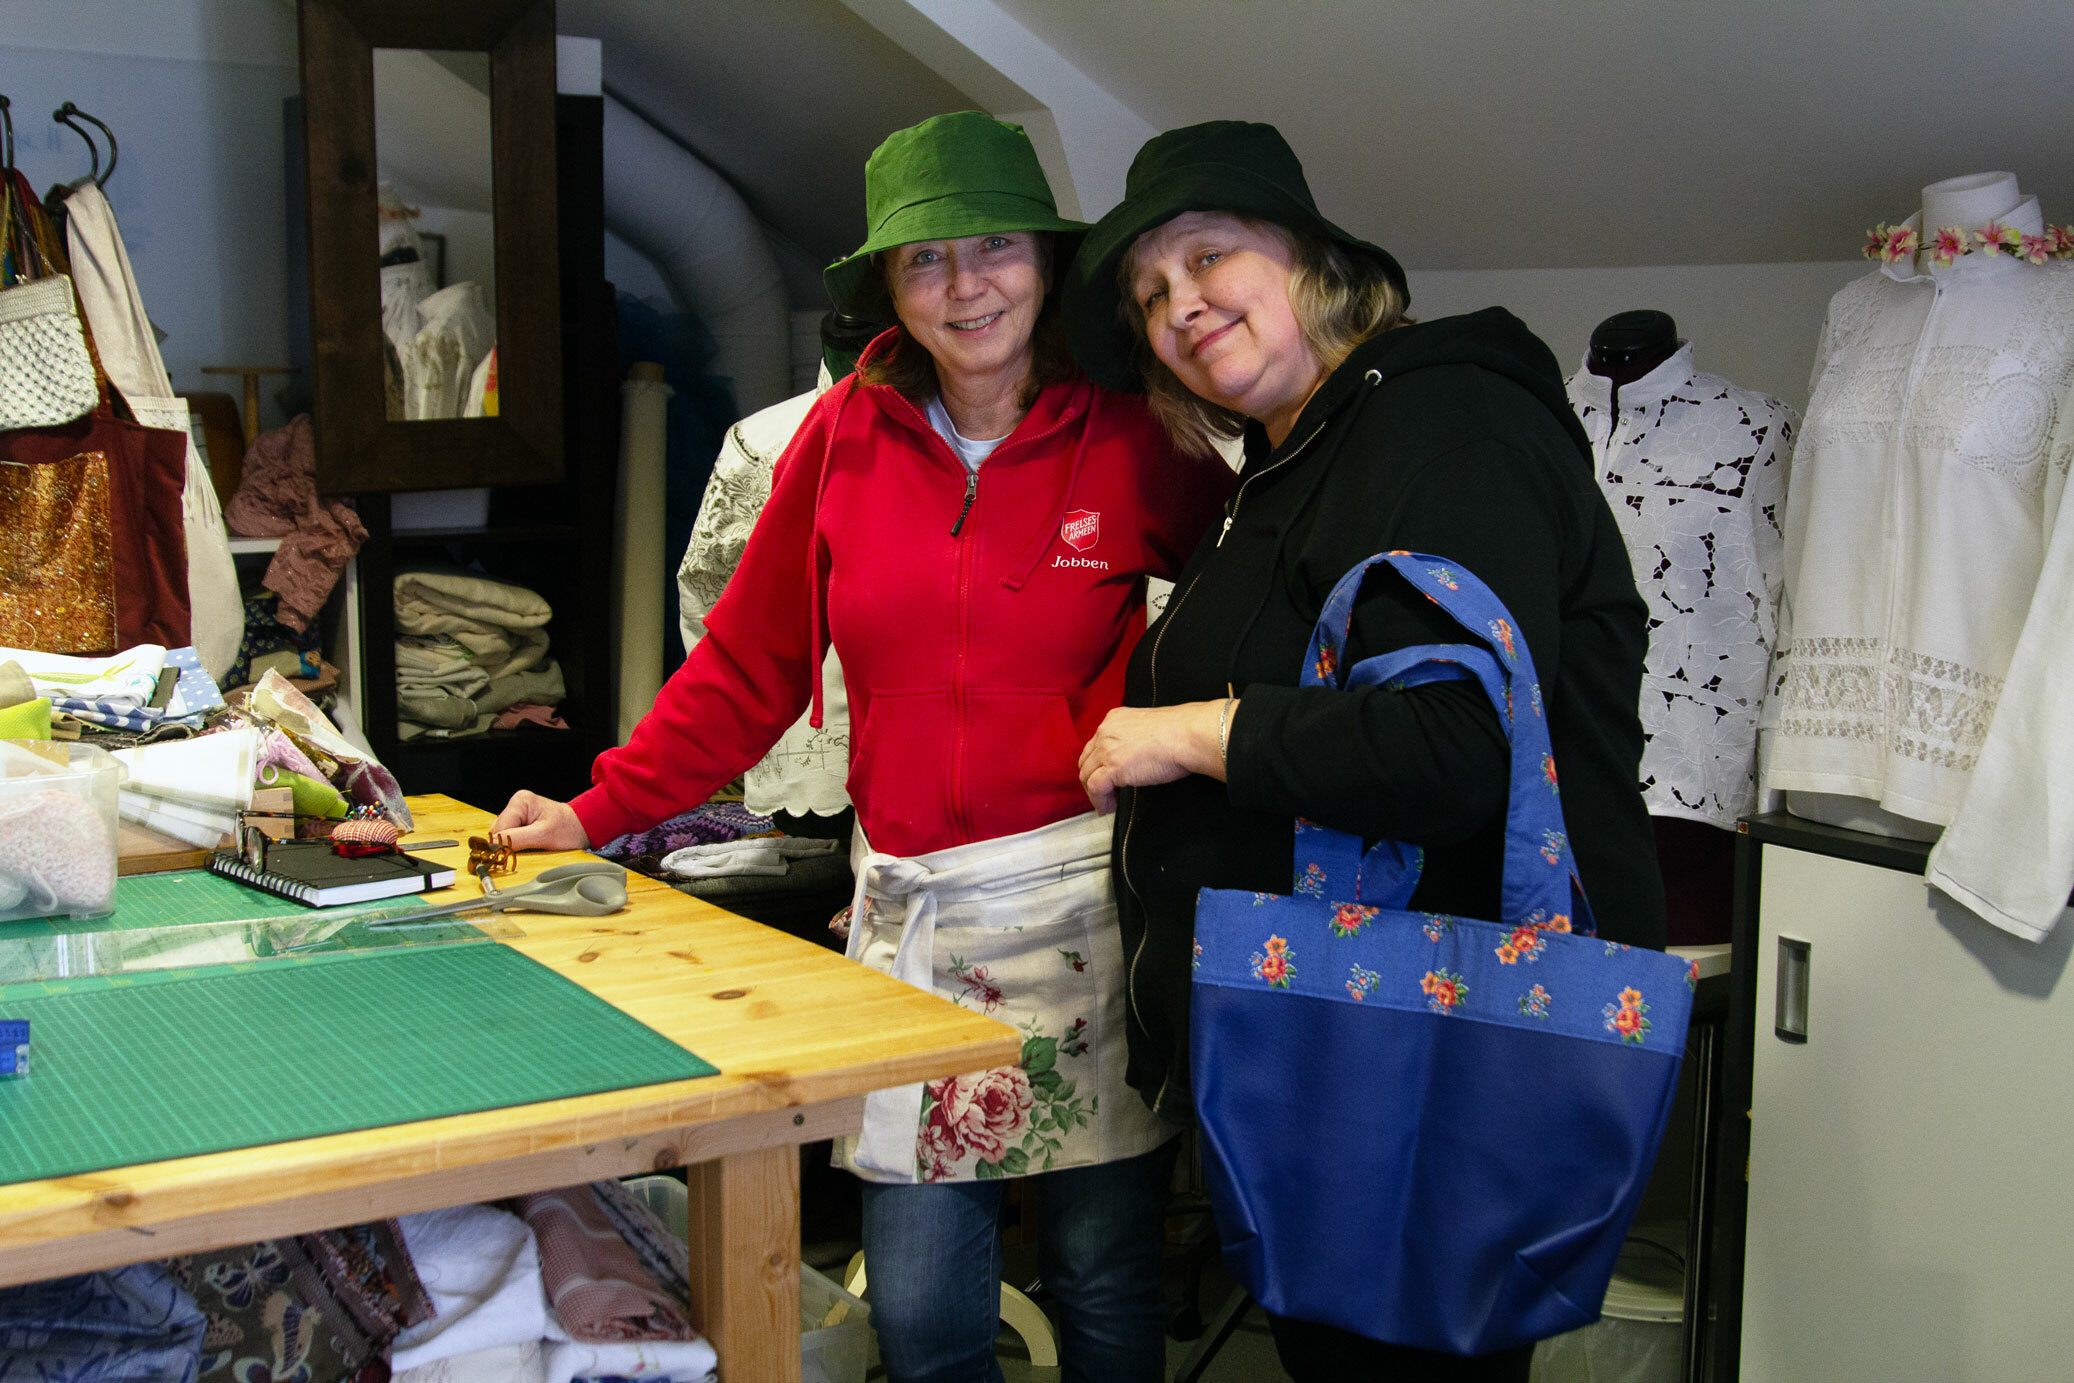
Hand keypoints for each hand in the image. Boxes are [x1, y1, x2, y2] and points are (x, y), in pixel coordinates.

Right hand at [491, 790, 591, 851]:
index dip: (504, 845)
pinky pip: (511, 837)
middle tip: (529, 849)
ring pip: (503, 837)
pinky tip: (532, 844)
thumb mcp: (543, 836)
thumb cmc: (569, 829)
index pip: (499, 829)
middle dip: (510, 845)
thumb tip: (493, 846)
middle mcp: (516, 804)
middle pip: (498, 833)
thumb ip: (516, 839)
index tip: (515, 855)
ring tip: (533, 845)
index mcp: (520, 801)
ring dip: (514, 846)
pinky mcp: (521, 822)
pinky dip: (518, 845)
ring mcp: (518, 814)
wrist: (583, 827)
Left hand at [1078, 700, 1228, 814]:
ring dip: (1094, 793)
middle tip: (1104, 794)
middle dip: (1091, 779)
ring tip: (1106, 804)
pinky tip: (1108, 808)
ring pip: (1086, 775)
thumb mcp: (1147, 729)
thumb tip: (1133, 759)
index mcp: (1114, 719)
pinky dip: (1099, 801)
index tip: (1105, 776)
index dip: (1098, 763)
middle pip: (1086, 760)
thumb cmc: (1179, 733)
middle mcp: (1105, 732)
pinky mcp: (1112, 768)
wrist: (1186, 736)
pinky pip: (1095, 788)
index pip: (1095, 744)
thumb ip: (1133, 740)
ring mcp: (1106, 749)